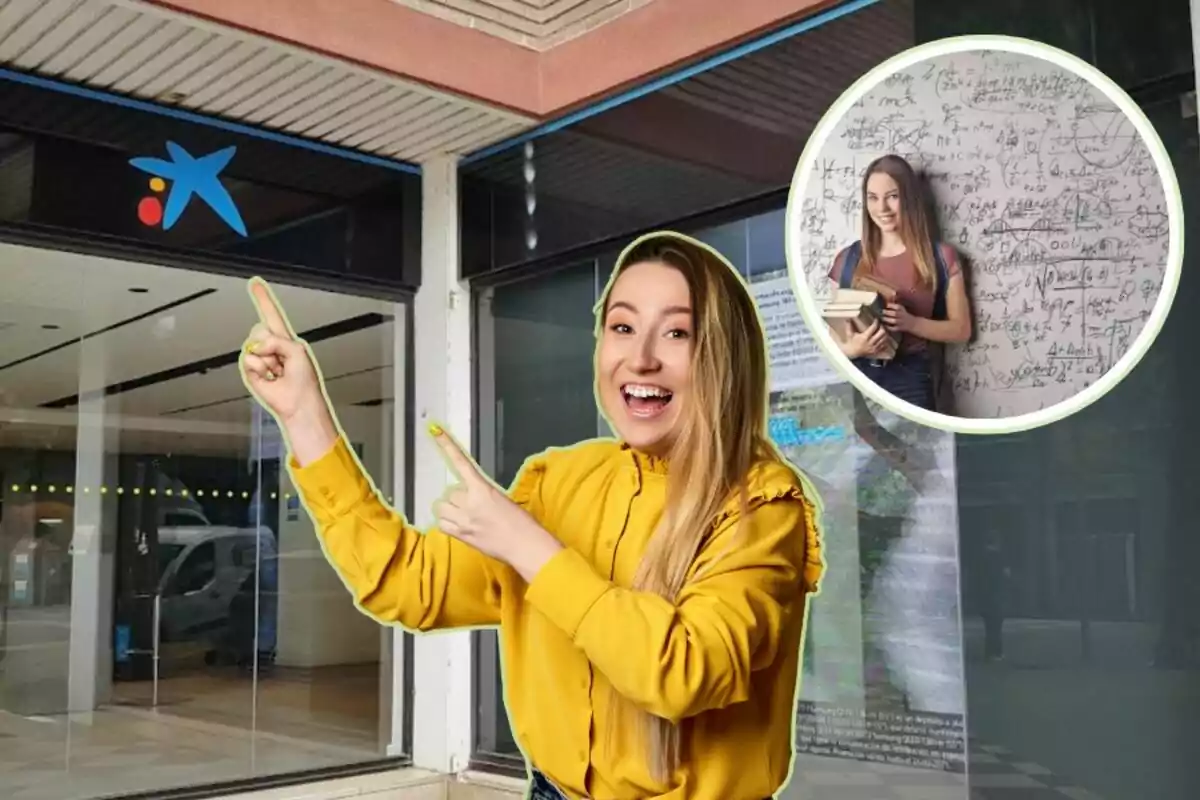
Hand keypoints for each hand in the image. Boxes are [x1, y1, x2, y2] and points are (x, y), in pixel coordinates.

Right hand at [240, 278, 337, 464]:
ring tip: (278, 371)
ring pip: (253, 344)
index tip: (255, 282)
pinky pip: (249, 360)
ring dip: (269, 359)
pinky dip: (261, 369)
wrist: (297, 403)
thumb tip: (257, 345)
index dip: (263, 298)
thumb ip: (277, 340)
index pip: (272, 314)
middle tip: (281, 360)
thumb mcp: (297, 351)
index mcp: (284, 339)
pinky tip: (270, 377)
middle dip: (270, 342)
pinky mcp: (251, 371)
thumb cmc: (303, 381)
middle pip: (259, 328)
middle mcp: (270, 346)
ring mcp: (260, 358)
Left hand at [430, 425, 561, 581]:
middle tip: (473, 505)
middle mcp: (469, 502)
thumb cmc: (522, 522)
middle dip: (458, 497)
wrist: (524, 545)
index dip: (447, 446)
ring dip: (450, 509)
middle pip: (450, 492)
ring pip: (442, 507)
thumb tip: (473, 498)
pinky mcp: (461, 535)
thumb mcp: (503, 499)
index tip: (435, 431)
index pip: (461, 463)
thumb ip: (483, 495)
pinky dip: (447, 523)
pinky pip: (442, 524)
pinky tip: (459, 525)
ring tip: (465, 515)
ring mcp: (463, 520)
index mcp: (482, 489)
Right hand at [844, 320, 891, 358]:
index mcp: (864, 337)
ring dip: (884, 334)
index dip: (876, 322)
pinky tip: (883, 338)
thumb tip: (848, 319)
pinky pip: (884, 346)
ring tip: (882, 331)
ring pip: (884, 339)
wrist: (852, 353)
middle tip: (881, 325)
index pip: (873, 327)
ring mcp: (874, 347)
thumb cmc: (851, 343)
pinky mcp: (876, 351)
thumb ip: (849, 326)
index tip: (876, 319)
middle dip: (882, 328)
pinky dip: (885, 341)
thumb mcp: (849, 334)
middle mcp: (870, 342)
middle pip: (881, 333)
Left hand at [882, 302, 913, 332]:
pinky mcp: (899, 328)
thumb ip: (894, 304)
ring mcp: (901, 322)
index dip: (891, 305)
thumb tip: (887, 298)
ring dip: (887, 319)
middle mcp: (902, 315)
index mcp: (902, 310)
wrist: (913, 323)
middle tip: (882, 311)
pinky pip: (893, 328)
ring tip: (882, 318)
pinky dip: (889, 327)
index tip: (886, 305)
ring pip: (894, 321)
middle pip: (895, 313)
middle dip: (888, 312)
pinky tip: (884, 325)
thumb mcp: (901, 308)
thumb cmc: (904, 314)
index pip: (897, 306)